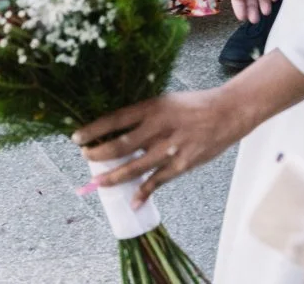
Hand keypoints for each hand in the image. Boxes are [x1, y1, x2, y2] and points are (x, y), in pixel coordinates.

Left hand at [75, 88, 248, 206]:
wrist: (227, 113)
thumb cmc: (194, 106)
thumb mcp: (165, 102)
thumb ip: (143, 116)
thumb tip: (116, 131)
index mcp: (152, 107)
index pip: (114, 119)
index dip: (93, 130)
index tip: (76, 137)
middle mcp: (158, 127)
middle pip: (119, 146)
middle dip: (98, 155)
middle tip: (86, 158)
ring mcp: (169, 148)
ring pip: (134, 168)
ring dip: (113, 177)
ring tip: (98, 183)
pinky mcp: (181, 164)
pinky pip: (157, 182)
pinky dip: (143, 193)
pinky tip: (132, 202)